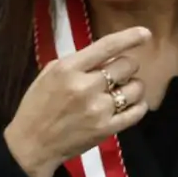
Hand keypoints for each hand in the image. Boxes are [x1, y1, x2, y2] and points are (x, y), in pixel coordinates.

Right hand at [4, 27, 151, 176]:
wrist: (32, 143)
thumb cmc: (37, 105)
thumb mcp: (49, 74)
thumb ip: (78, 62)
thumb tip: (107, 54)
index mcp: (68, 69)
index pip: (106, 46)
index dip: (129, 37)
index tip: (145, 33)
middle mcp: (86, 87)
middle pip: (127, 65)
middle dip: (125, 66)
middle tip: (117, 74)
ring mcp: (98, 109)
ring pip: (136, 88)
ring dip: (133, 86)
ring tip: (122, 91)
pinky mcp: (107, 128)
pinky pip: (137, 111)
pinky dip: (138, 105)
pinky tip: (129, 104)